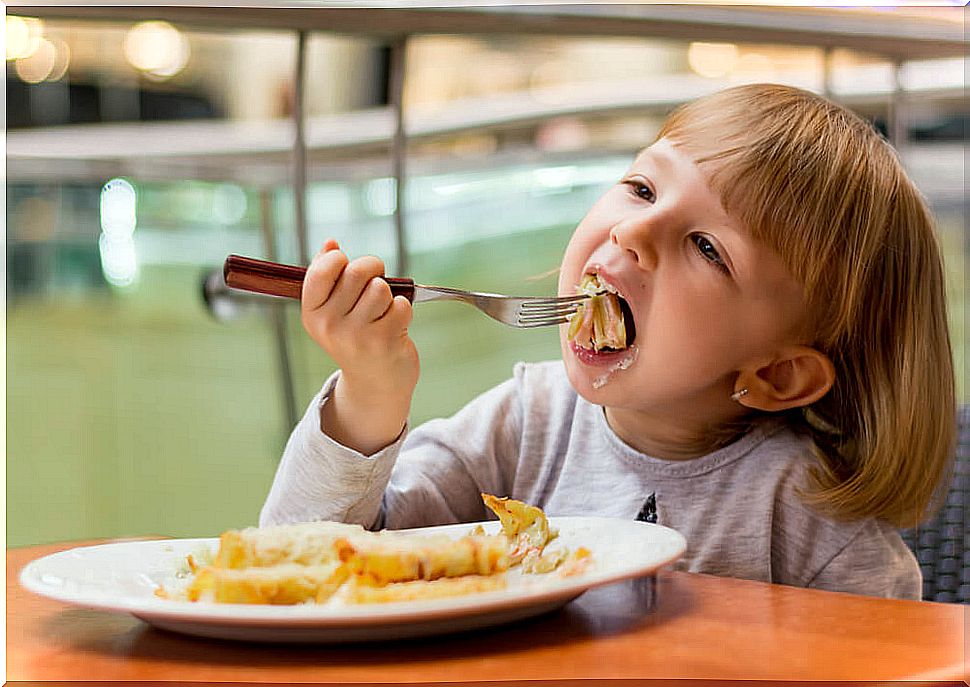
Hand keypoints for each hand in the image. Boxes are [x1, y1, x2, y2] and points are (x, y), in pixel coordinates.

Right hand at [302, 239, 418, 454]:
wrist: (375, 384)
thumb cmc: (355, 338)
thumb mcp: (333, 310)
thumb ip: (328, 276)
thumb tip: (330, 243)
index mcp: (312, 313)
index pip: (323, 268)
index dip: (341, 259)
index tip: (346, 267)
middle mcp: (330, 325)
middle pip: (357, 271)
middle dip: (373, 269)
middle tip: (375, 283)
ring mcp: (356, 335)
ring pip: (381, 287)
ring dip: (389, 295)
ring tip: (383, 312)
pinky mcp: (383, 342)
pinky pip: (401, 305)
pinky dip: (403, 311)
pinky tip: (395, 327)